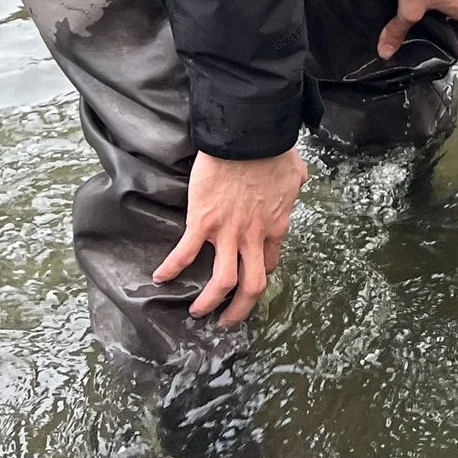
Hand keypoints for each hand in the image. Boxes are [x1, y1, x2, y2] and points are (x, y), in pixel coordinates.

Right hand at [155, 147, 305, 323]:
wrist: (249, 137)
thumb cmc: (272, 150)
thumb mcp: (293, 173)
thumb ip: (293, 184)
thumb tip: (297, 181)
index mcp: (275, 226)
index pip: (269, 263)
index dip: (258, 276)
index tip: (248, 282)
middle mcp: (255, 237)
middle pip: (252, 286)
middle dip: (240, 309)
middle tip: (228, 320)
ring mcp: (229, 232)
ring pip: (223, 282)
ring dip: (208, 302)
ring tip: (197, 311)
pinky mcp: (204, 222)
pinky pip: (185, 253)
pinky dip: (171, 269)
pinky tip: (160, 277)